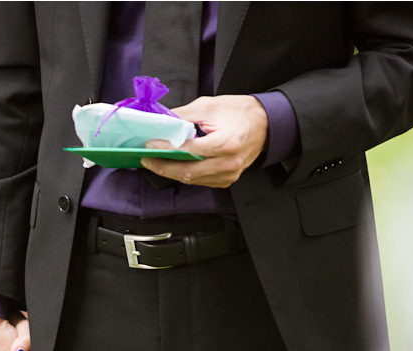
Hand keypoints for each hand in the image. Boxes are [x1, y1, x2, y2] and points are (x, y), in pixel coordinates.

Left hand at [141, 95, 267, 187]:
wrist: (265, 123)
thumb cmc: (241, 113)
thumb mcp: (209, 106)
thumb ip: (183, 116)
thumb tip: (161, 123)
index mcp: (226, 143)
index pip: (189, 150)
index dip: (166, 149)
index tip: (150, 145)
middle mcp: (228, 163)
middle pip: (187, 172)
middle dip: (163, 167)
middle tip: (146, 159)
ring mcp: (228, 174)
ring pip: (192, 179)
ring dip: (171, 172)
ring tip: (155, 162)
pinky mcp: (226, 179)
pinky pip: (200, 181)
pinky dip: (185, 174)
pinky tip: (173, 166)